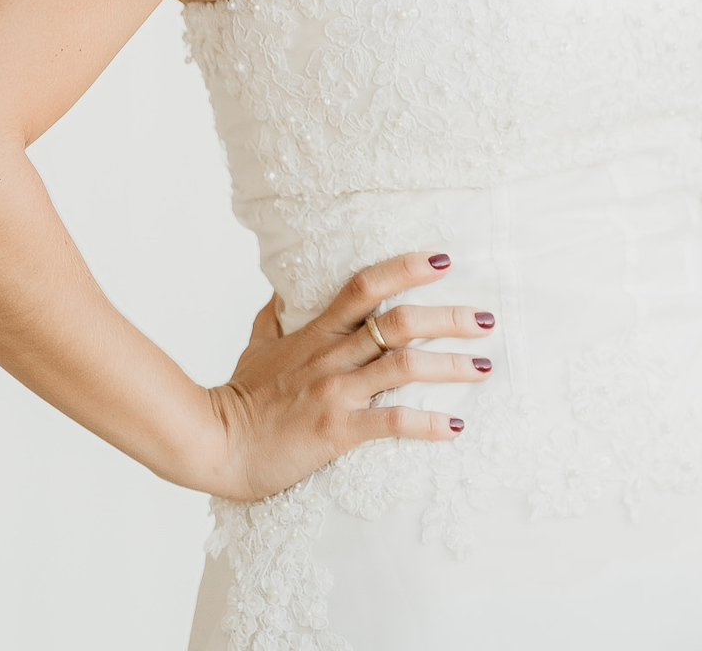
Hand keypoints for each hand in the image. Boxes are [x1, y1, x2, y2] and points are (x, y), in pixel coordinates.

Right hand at [204, 252, 494, 502]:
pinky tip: (456, 427)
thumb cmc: (240, 396)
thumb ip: (276, 316)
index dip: (406, 267)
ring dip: (451, 366)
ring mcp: (336, 392)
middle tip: (486, 318)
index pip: (366, 285)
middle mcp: (332, 355)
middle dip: (449, 317)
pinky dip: (428, 424)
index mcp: (316, 331)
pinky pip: (391, 422)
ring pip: (405, 367)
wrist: (214, 444)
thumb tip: (283, 289)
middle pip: (400, 322)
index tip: (443, 257)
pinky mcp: (337, 430)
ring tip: (484, 367)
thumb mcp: (257, 344)